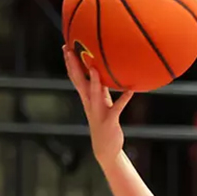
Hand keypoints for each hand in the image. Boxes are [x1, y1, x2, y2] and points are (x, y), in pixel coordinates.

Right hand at [63, 47, 134, 161]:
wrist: (105, 148)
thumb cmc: (105, 121)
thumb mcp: (101, 102)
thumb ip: (101, 88)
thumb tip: (102, 71)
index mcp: (87, 98)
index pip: (75, 77)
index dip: (70, 62)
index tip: (65, 47)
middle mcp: (90, 103)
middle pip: (79, 81)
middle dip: (73, 66)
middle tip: (69, 50)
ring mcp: (98, 111)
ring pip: (95, 94)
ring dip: (94, 81)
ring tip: (94, 68)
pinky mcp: (110, 120)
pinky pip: (117, 107)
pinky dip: (124, 99)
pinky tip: (131, 90)